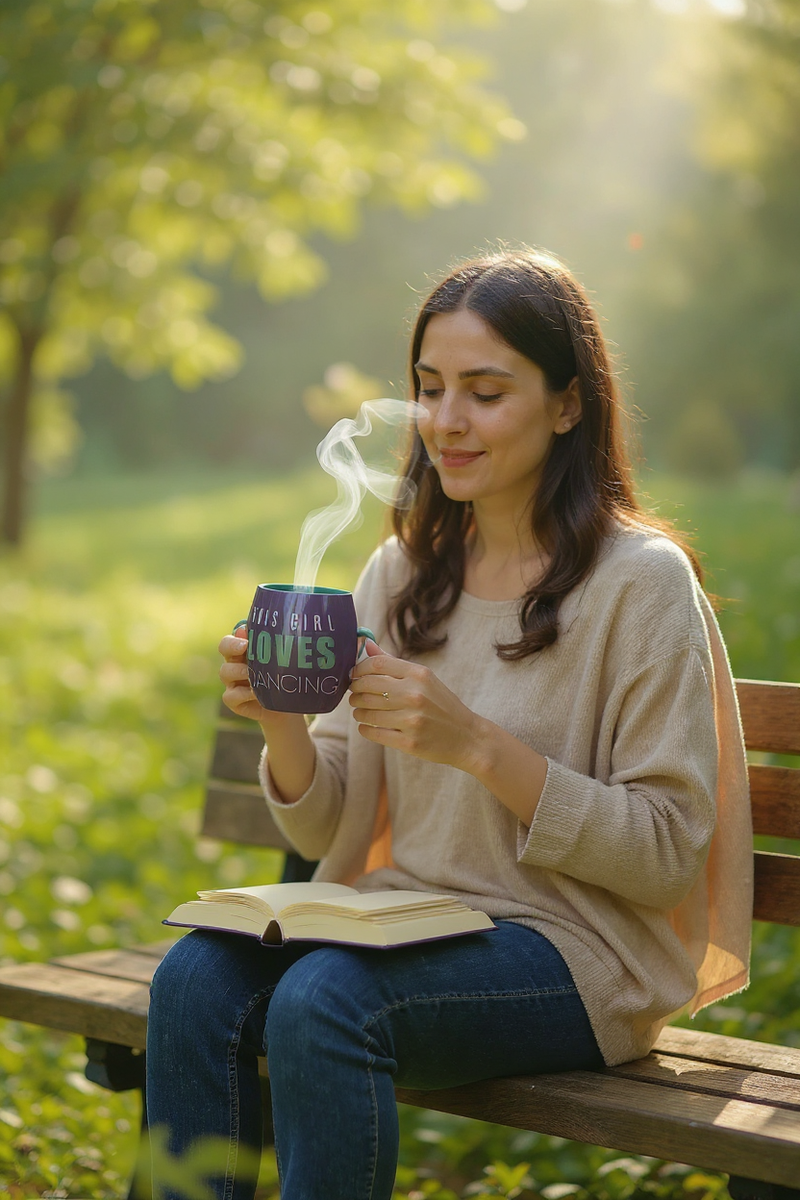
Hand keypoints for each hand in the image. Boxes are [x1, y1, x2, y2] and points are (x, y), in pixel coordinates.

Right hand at [218, 632, 299, 732]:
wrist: (288, 707)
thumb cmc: (285, 678)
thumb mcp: (283, 661)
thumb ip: (273, 645)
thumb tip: (258, 630)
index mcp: (244, 651)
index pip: (230, 640)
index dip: (234, 640)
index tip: (246, 642)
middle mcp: (235, 664)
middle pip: (223, 650)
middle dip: (232, 647)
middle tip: (245, 649)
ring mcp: (232, 683)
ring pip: (225, 672)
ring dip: (239, 672)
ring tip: (255, 676)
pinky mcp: (234, 701)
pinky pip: (230, 696)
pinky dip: (242, 694)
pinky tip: (256, 694)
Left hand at [349, 641, 484, 771]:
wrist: (468, 738)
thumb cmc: (443, 706)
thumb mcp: (425, 679)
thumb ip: (394, 664)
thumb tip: (366, 645)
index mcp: (419, 675)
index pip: (377, 664)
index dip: (359, 669)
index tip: (354, 675)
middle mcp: (415, 695)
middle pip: (368, 687)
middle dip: (355, 691)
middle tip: (354, 694)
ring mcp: (412, 719)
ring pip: (367, 712)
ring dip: (358, 711)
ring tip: (360, 711)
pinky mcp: (409, 742)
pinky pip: (373, 732)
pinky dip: (365, 729)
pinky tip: (366, 726)